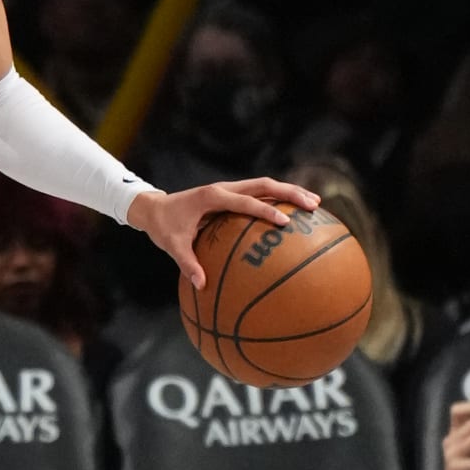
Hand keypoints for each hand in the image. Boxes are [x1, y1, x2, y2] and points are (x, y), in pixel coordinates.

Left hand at [127, 176, 320, 291]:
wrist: (154, 208)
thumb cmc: (163, 227)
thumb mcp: (172, 245)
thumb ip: (188, 263)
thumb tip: (202, 285)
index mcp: (212, 197)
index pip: (245, 202)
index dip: (266, 210)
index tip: (285, 222)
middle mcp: (224, 188)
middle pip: (264, 185)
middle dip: (290, 192)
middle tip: (314, 205)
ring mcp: (230, 189)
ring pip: (266, 185)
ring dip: (290, 191)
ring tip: (315, 204)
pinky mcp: (232, 195)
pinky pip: (259, 194)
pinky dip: (279, 200)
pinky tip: (296, 214)